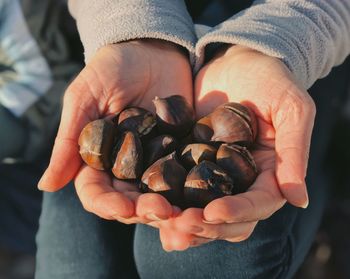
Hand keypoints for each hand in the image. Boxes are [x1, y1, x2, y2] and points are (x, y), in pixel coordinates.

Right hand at [38, 40, 192, 222]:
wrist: (151, 49)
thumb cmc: (111, 69)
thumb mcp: (85, 99)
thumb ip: (70, 141)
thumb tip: (46, 185)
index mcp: (99, 159)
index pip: (97, 192)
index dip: (107, 204)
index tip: (122, 207)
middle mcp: (126, 167)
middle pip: (130, 201)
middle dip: (143, 210)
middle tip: (161, 212)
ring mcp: (155, 161)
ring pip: (157, 195)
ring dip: (168, 207)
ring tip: (180, 211)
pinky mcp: (180, 151)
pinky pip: (185, 175)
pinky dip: (190, 190)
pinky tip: (199, 198)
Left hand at [155, 45, 314, 250]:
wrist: (236, 59)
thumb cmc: (271, 80)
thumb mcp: (291, 109)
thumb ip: (294, 153)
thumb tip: (299, 200)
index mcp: (269, 174)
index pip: (258, 204)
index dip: (238, 212)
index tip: (212, 212)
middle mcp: (241, 182)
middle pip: (228, 219)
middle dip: (206, 226)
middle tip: (181, 225)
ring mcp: (213, 175)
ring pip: (202, 213)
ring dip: (184, 224)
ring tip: (164, 228)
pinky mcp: (188, 163)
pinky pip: (178, 190)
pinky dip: (167, 203)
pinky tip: (147, 209)